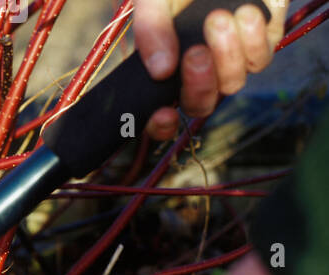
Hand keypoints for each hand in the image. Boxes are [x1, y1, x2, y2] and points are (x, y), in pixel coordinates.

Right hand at [134, 0, 285, 139]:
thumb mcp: (153, 0)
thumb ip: (149, 30)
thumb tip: (161, 70)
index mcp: (164, 70)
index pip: (161, 116)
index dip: (161, 125)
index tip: (163, 113)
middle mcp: (197, 72)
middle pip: (201, 105)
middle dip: (199, 84)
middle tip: (195, 53)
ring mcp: (230, 60)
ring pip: (232, 84)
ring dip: (226, 55)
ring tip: (218, 18)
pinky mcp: (262, 42)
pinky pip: (261, 59)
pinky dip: (252, 40)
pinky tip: (244, 13)